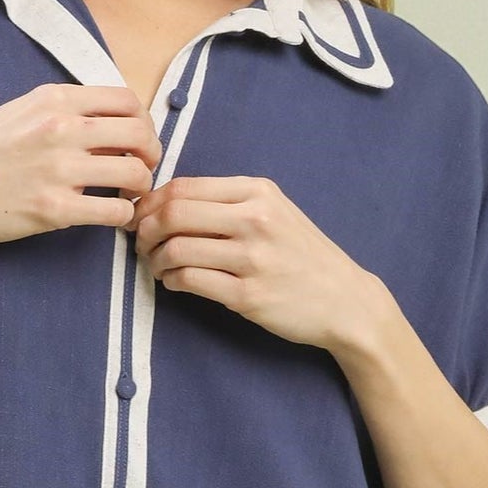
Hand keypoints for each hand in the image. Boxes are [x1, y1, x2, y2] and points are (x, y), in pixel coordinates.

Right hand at [0, 83, 162, 244]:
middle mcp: (62, 129)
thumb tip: (106, 120)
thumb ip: (62, 110)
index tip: (137, 139)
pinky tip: (113, 216)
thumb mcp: (20, 111)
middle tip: (142, 168)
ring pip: (135, 174)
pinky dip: (123, 215)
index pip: (127, 100)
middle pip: (140, 134)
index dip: (143, 122)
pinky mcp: (55, 210)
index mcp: (55, 100)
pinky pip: (114, 211)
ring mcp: (59, 170)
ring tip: (127, 195)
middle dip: (151, 154)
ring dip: (140, 187)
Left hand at [130, 174, 384, 353]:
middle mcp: (255, 219)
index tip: (142, 217)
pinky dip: (171, 280)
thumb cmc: (303, 256)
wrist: (345, 300)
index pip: (183, 187)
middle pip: (173, 214)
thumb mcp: (275, 212)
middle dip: (145, 230)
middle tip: (142, 243)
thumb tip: (165, 203)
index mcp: (257, 192)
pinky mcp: (247, 295)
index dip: (151, 202)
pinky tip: (174, 282)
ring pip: (176, 248)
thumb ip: (229, 202)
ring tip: (158, 266)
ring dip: (154, 259)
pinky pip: (189, 280)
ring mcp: (251, 258)